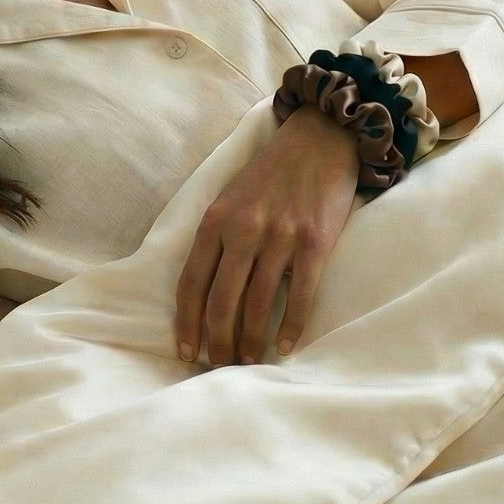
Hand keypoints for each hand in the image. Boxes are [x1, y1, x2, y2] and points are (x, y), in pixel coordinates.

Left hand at [174, 104, 362, 365]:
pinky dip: (290, 326)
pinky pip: (299, 295)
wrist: (319, 138)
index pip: (191, 281)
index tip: (184, 350)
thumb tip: (203, 289)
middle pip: (221, 300)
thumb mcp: (230, 197)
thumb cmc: (271, 172)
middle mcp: (244, 230)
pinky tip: (285, 347)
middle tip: (218, 365)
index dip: (186, 321)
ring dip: (251, 340)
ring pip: (258, 303)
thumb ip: (217, 237)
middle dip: (217, 340)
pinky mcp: (314, 242)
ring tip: (248, 362)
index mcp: (216, 220)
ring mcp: (280, 236)